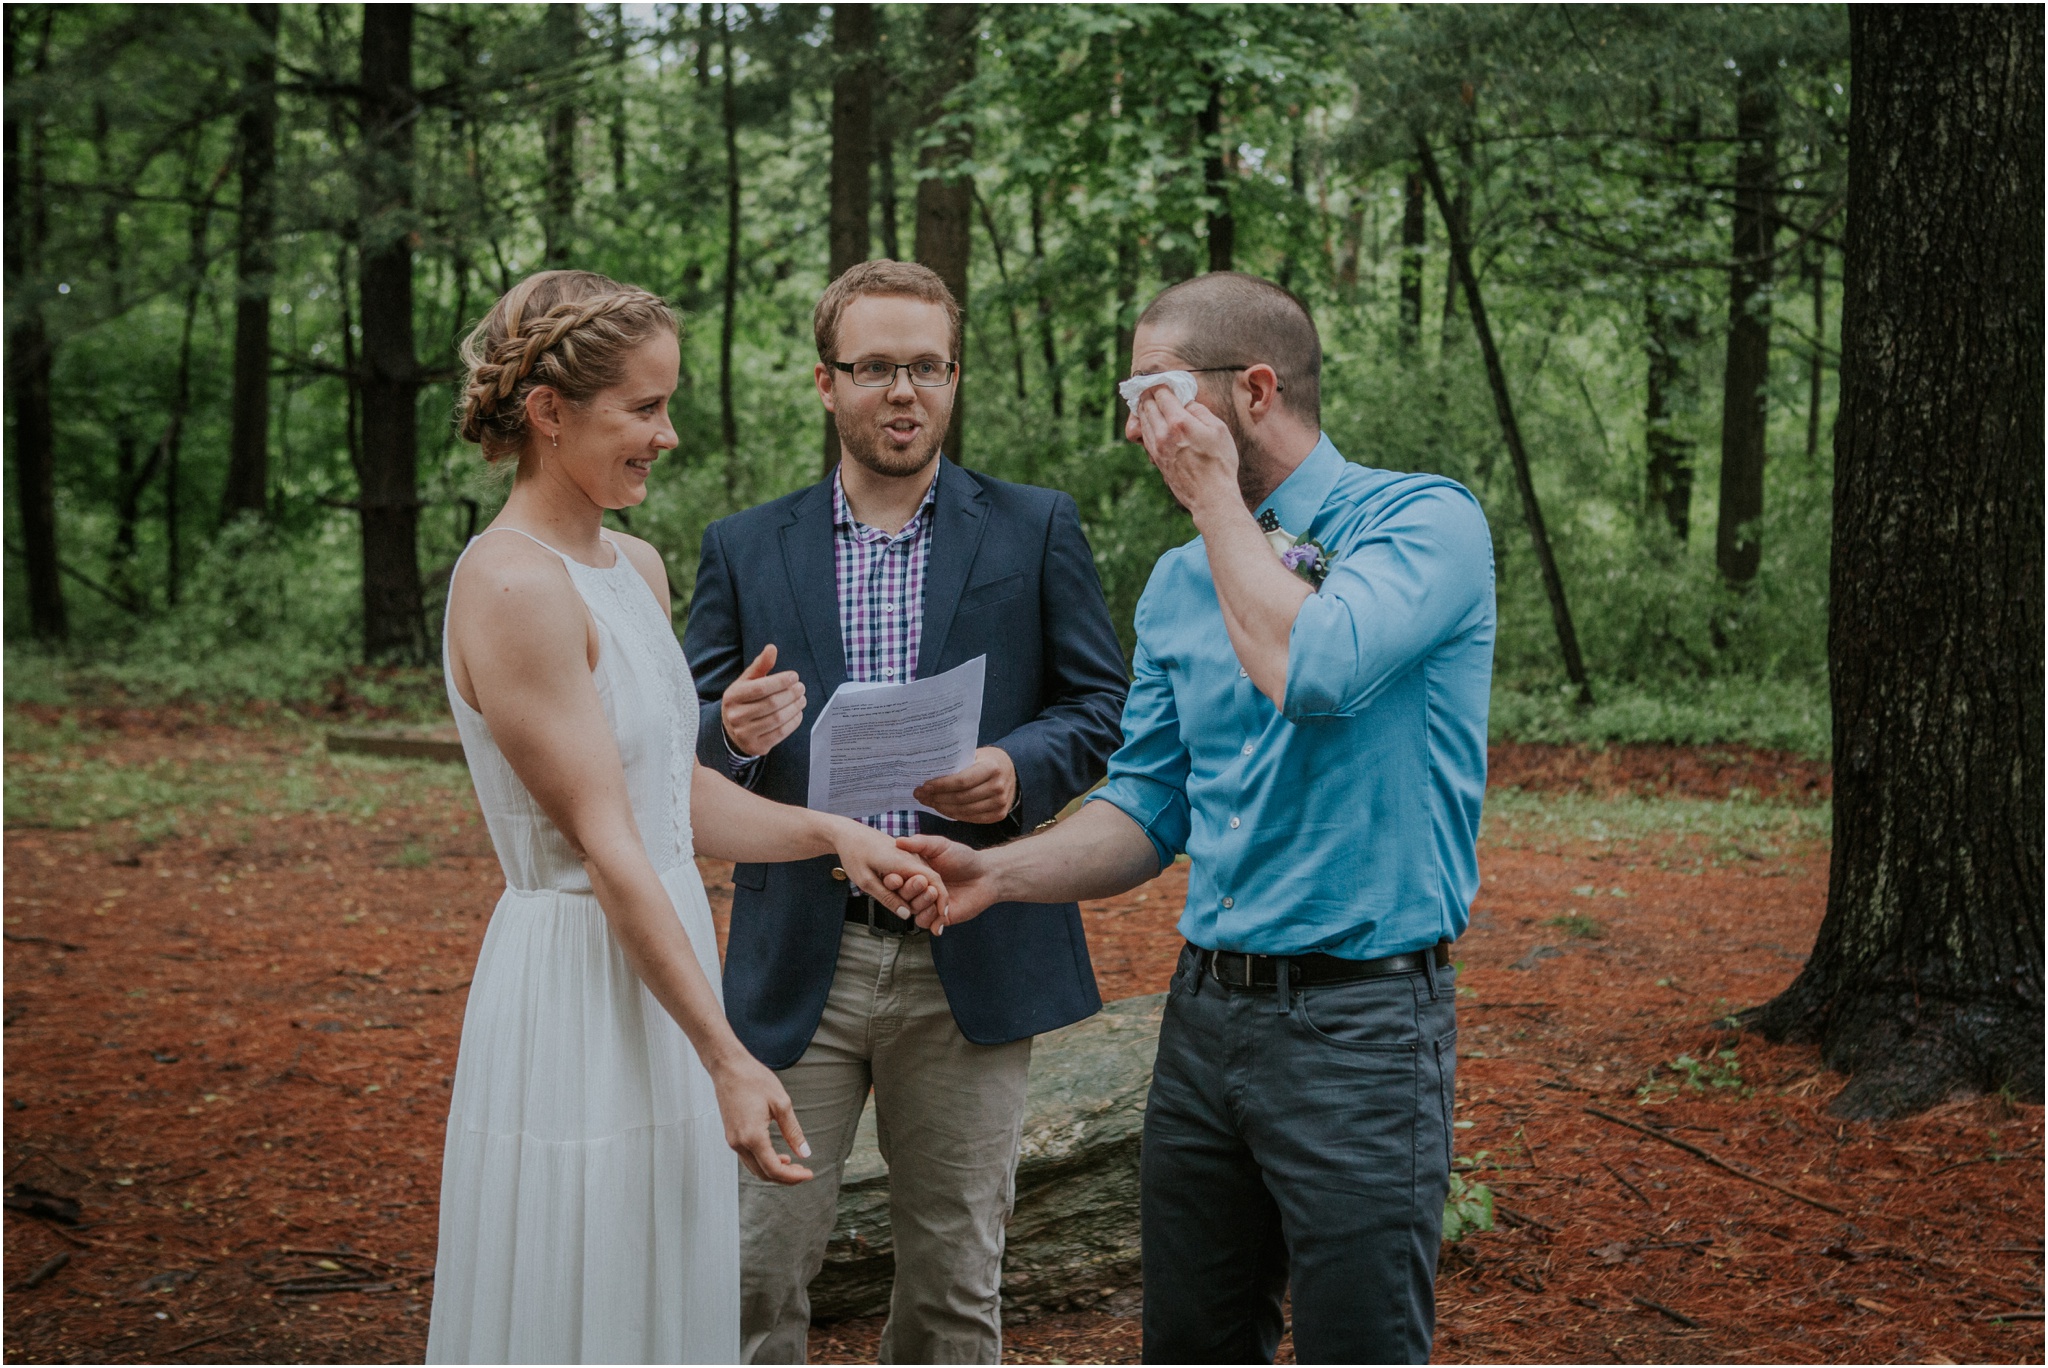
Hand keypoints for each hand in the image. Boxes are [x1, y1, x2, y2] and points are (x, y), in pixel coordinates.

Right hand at [711, 1050, 813, 1185]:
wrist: (728, 1067)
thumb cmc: (754, 1080)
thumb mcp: (781, 1103)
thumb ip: (793, 1131)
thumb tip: (804, 1152)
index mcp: (752, 1136)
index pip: (774, 1169)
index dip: (793, 1176)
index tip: (809, 1174)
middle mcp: (739, 1143)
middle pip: (763, 1174)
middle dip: (785, 1178)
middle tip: (803, 1171)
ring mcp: (732, 1141)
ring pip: (754, 1168)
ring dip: (774, 1171)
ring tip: (793, 1164)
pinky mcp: (731, 1136)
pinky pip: (748, 1158)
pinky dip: (763, 1162)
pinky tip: (777, 1155)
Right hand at [721, 644, 805, 757]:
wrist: (732, 731)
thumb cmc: (744, 700)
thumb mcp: (747, 681)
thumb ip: (760, 665)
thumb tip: (772, 648)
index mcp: (732, 696)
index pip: (760, 688)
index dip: (780, 681)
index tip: (795, 677)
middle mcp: (735, 715)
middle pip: (770, 704)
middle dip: (790, 694)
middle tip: (801, 688)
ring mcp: (744, 733)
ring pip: (777, 719)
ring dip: (794, 708)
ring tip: (802, 699)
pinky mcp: (756, 746)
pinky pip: (780, 734)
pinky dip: (793, 722)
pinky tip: (798, 713)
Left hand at [833, 820, 947, 926]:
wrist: (848, 832)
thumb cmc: (853, 854)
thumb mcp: (866, 880)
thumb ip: (887, 898)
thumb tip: (905, 914)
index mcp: (905, 862)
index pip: (933, 881)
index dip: (941, 901)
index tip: (942, 918)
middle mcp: (911, 857)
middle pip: (931, 881)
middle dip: (933, 901)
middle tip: (932, 921)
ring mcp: (909, 855)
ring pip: (924, 877)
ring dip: (925, 895)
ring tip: (922, 913)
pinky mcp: (904, 855)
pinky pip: (916, 873)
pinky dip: (917, 886)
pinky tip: (910, 898)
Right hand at [894, 834, 1002, 931]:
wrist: (986, 875)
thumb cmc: (963, 857)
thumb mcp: (940, 845)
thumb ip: (920, 843)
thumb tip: (898, 841)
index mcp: (913, 873)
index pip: (894, 881)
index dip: (892, 880)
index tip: (894, 877)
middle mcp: (917, 891)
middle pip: (901, 897)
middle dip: (909, 890)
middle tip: (922, 881)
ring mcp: (927, 905)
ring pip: (913, 911)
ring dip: (921, 903)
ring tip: (934, 892)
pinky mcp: (939, 918)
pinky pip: (926, 923)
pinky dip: (930, 918)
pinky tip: (940, 909)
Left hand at [913, 746, 1018, 824]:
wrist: (1011, 770)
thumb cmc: (986, 760)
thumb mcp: (975, 755)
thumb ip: (957, 764)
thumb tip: (927, 772)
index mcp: (992, 767)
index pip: (962, 781)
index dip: (941, 785)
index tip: (924, 785)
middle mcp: (998, 787)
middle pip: (960, 798)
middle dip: (936, 798)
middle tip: (920, 795)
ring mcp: (1000, 803)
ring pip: (964, 811)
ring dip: (942, 808)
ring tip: (928, 801)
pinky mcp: (999, 815)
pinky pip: (971, 818)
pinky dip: (954, 815)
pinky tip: (942, 808)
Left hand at [1132, 386, 1240, 521]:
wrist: (1211, 496)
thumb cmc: (1220, 463)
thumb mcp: (1219, 430)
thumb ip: (1200, 411)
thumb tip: (1186, 402)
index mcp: (1179, 423)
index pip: (1162, 395)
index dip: (1160, 384)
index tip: (1161, 379)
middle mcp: (1163, 434)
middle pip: (1147, 405)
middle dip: (1148, 393)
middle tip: (1150, 386)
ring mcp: (1156, 448)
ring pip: (1143, 420)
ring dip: (1144, 407)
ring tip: (1147, 400)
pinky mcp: (1156, 459)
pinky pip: (1145, 435)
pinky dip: (1145, 423)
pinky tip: (1150, 421)